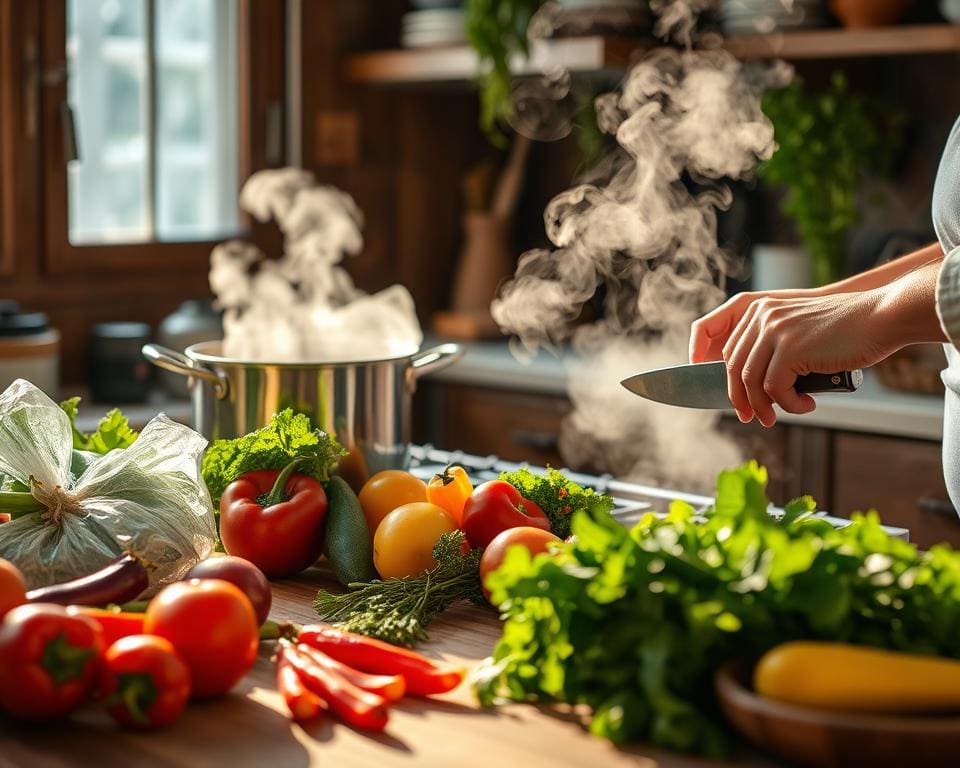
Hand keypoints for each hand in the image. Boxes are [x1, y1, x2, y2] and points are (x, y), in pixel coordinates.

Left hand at [690, 290, 893, 426]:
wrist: (881, 317)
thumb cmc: (847, 331)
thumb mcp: (801, 333)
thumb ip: (776, 349)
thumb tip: (755, 388)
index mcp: (761, 310)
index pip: (731, 351)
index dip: (730, 381)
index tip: (737, 402)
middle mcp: (763, 316)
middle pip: (735, 367)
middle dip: (741, 399)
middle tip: (752, 418)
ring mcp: (775, 331)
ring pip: (751, 381)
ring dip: (762, 406)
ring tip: (775, 418)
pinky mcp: (790, 348)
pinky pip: (775, 388)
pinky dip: (788, 404)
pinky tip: (806, 405)